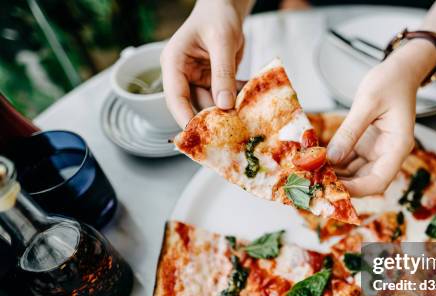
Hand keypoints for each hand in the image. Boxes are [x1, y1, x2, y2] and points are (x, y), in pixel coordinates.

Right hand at [161, 0, 250, 127]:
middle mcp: (182, 75)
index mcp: (174, 63)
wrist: (226, 7)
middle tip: (233, 132)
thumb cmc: (218, 16)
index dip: (185, 118)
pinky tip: (252, 102)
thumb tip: (225, 105)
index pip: (175, 97)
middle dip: (213, 119)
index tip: (200, 135)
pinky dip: (237, 101)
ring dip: (229, 111)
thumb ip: (223, 73)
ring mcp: (198, 80)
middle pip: (194, 105)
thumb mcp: (222, 42)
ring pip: (211, 105)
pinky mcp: (213, 82)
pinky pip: (224, 98)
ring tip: (247, 117)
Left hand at [326, 41, 435, 196]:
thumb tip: (331, 158)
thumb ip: (350, 131)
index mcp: (398, 146)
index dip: (356, 189)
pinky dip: (335, 163)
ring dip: (335, 175)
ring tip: (311, 173)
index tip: (333, 187)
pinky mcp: (366, 146)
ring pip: (355, 174)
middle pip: (365, 182)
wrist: (400, 71)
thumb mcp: (368, 102)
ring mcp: (377, 152)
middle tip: (314, 180)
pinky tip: (317, 161)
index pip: (379, 181)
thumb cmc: (390, 81)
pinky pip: (350, 161)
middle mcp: (389, 154)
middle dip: (341, 184)